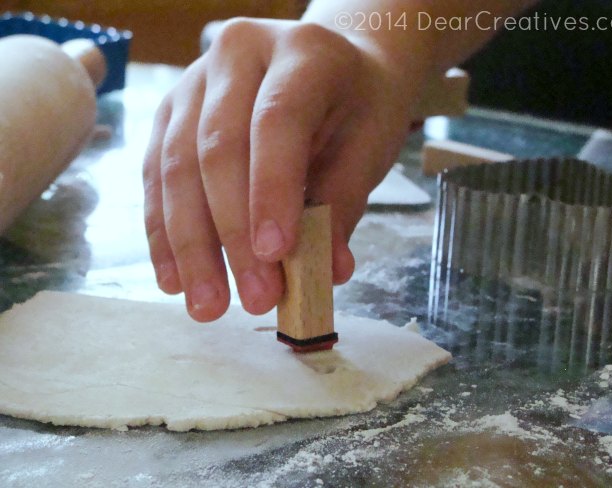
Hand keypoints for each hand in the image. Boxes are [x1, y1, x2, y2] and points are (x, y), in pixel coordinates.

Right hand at [143, 18, 413, 321]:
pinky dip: (165, 232)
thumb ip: (343, 203)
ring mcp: (194, 81)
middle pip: (218, 148)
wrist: (329, 67)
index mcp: (301, 52)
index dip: (272, 190)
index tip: (276, 255)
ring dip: (190, 244)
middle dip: (230, 234)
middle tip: (253, 299)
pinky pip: (157, 175)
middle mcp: (237, 54)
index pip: (277, 120)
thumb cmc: (355, 106)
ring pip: (177, 166)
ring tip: (208, 303)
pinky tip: (174, 277)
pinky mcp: (170, 113)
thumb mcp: (368, 146)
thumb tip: (325, 272)